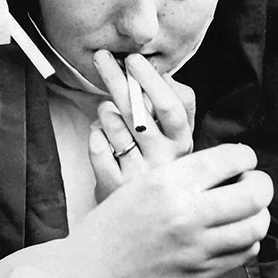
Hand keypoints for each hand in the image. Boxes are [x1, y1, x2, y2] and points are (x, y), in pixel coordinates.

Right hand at [0, 144, 271, 277]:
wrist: (93, 270)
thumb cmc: (117, 221)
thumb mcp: (146, 181)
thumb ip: (188, 173)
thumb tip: (232, 165)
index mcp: (170, 182)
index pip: (231, 159)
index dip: (246, 156)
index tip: (243, 160)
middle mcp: (187, 213)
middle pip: (254, 193)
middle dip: (262, 183)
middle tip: (254, 182)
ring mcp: (197, 247)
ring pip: (256, 225)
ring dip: (259, 213)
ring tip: (249, 210)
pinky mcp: (201, 274)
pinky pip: (244, 252)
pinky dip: (249, 239)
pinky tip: (236, 232)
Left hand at [90, 50, 195, 199]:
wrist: (149, 218)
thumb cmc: (162, 165)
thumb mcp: (180, 138)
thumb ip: (179, 105)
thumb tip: (165, 75)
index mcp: (182, 144)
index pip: (169, 107)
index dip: (150, 81)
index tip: (133, 59)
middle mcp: (163, 162)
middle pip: (137, 113)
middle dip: (117, 80)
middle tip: (102, 58)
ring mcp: (137, 177)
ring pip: (113, 129)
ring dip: (105, 110)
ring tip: (107, 107)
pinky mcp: (113, 189)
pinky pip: (97, 149)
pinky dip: (95, 135)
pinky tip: (100, 134)